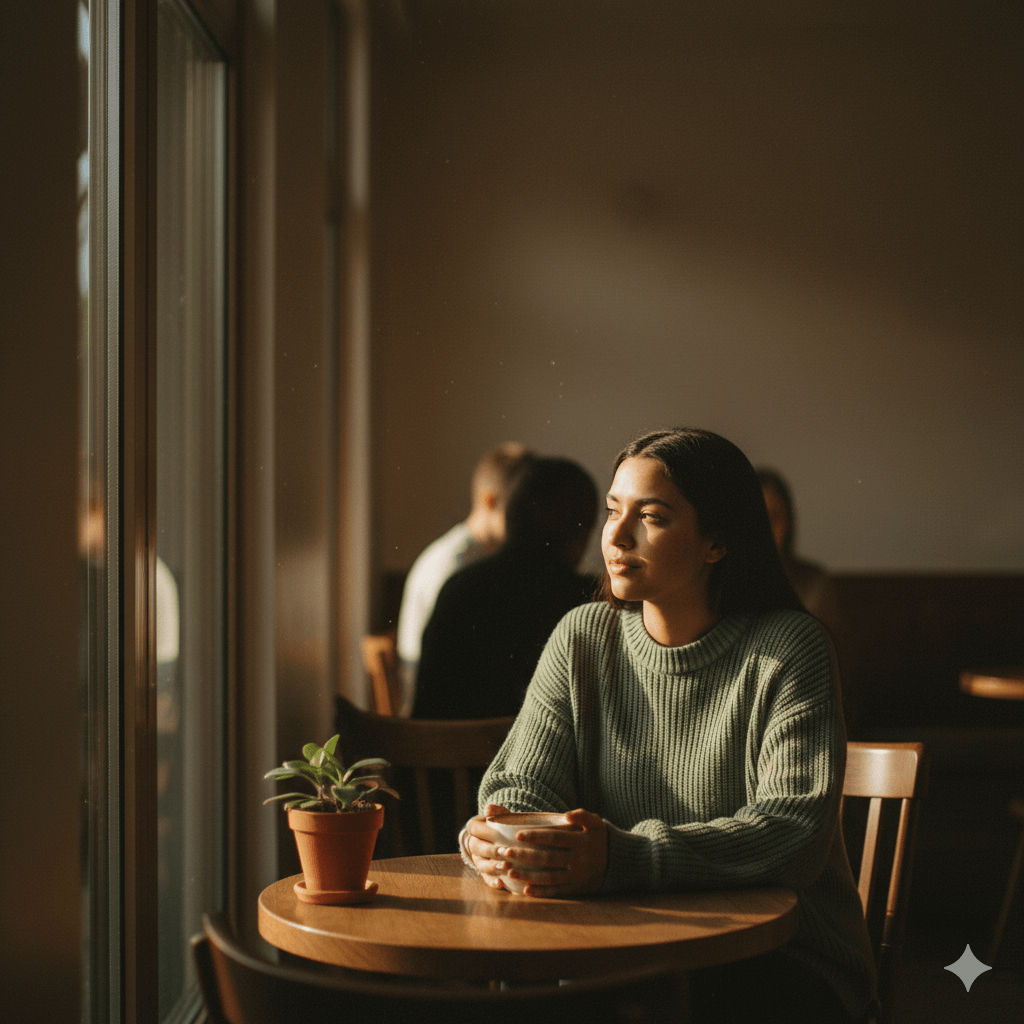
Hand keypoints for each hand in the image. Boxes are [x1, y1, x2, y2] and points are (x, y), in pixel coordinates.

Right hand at [465, 803, 514, 889]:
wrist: (507, 838)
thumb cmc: (504, 824)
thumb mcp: (502, 815)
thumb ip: (497, 811)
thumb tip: (488, 809)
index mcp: (475, 828)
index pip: (474, 829)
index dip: (485, 832)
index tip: (497, 835)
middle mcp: (473, 844)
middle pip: (477, 848)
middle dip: (491, 851)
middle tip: (506, 852)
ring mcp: (478, 860)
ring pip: (481, 865)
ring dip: (493, 866)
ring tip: (506, 866)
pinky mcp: (485, 873)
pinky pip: (486, 879)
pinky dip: (493, 882)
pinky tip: (501, 883)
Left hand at [471, 807, 607, 897]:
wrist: (622, 862)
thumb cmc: (602, 837)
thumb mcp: (596, 822)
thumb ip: (582, 815)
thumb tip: (567, 814)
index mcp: (582, 841)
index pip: (554, 837)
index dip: (536, 836)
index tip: (517, 834)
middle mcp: (580, 859)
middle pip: (548, 858)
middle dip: (525, 855)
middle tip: (504, 852)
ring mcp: (579, 876)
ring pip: (549, 877)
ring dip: (528, 875)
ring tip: (509, 871)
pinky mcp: (578, 889)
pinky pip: (557, 892)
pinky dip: (541, 892)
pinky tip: (525, 890)